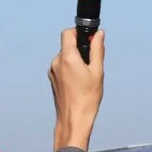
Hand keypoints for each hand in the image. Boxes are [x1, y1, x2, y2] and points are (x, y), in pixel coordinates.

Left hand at [49, 28, 104, 151]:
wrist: (73, 120)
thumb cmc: (87, 98)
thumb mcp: (97, 71)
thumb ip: (97, 49)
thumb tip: (99, 34)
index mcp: (67, 57)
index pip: (68, 33)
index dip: (78, 32)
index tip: (89, 40)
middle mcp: (56, 62)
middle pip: (67, 45)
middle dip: (80, 49)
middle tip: (92, 63)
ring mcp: (52, 72)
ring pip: (65, 57)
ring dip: (75, 60)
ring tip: (86, 77)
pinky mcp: (53, 80)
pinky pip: (62, 67)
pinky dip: (70, 69)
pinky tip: (79, 83)